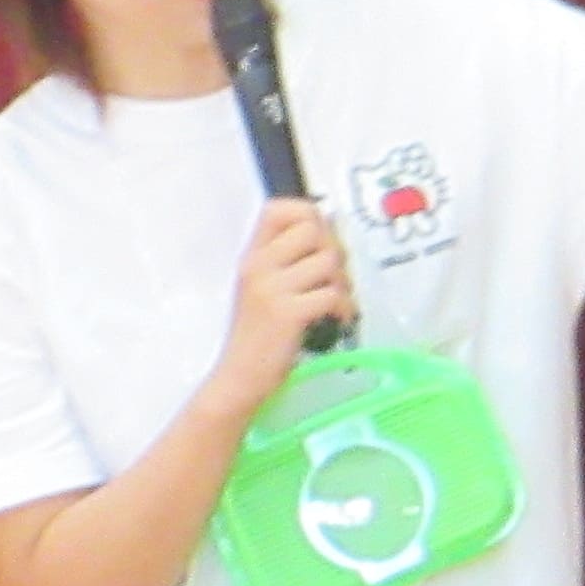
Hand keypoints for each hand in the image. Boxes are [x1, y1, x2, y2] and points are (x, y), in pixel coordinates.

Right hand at [211, 194, 353, 403]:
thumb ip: (288, 261)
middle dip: (335, 250)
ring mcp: (272, 289)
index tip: (320, 241)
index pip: (279, 209)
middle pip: (313, 229)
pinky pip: (332, 294)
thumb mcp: (264, 288)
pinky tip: (337, 320)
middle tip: (334, 277)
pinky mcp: (288, 313)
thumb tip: (331, 235)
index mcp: (252, 256)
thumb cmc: (259, 334)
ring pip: (329, 261)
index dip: (308, 214)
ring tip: (336, 302)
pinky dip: (344, 308)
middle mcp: (258, 266)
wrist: (240, 376)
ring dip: (343, 282)